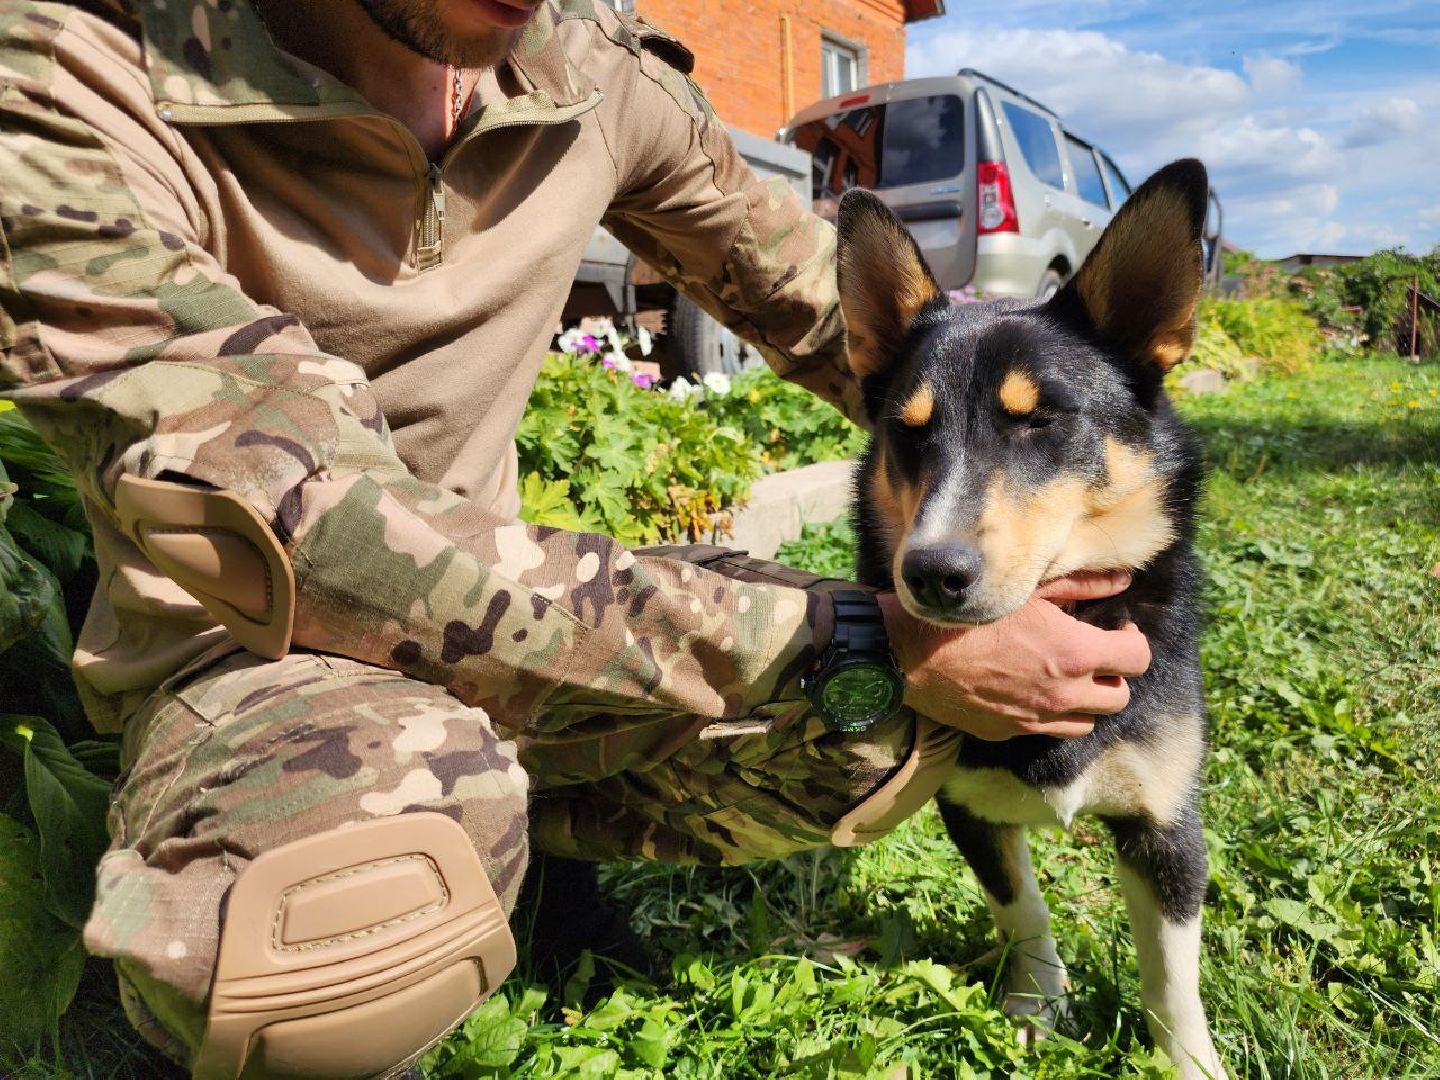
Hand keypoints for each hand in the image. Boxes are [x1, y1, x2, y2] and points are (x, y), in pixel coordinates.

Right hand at [877, 571, 1150, 740]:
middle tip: (1091, 654)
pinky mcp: (1009, 732)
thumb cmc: (969, 616)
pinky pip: (1048, 731)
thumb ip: (1082, 586)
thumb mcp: (1028, 591)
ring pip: (1087, 722)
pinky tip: (1030, 689)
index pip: (1137, 659)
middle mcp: (1062, 694)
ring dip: (1085, 700)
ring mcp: (1036, 719)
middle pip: (1119, 697)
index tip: (1114, 630)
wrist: (911, 654)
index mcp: (1074, 654)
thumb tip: (1122, 579)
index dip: (1132, 642)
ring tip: (1064, 676)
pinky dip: (1051, 714)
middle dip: (1113, 675)